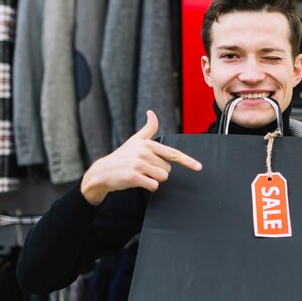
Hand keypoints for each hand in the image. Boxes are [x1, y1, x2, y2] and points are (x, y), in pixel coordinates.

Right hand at [80, 110, 202, 204]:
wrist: (103, 172)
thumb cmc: (122, 156)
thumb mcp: (135, 141)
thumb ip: (148, 129)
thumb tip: (152, 113)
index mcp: (147, 144)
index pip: (172, 153)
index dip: (188, 161)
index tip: (199, 167)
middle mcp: (144, 153)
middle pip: (168, 169)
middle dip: (159, 171)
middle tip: (144, 169)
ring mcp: (139, 165)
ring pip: (162, 178)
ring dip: (154, 179)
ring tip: (141, 174)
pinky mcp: (134, 177)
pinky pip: (154, 185)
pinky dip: (149, 187)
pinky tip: (139, 182)